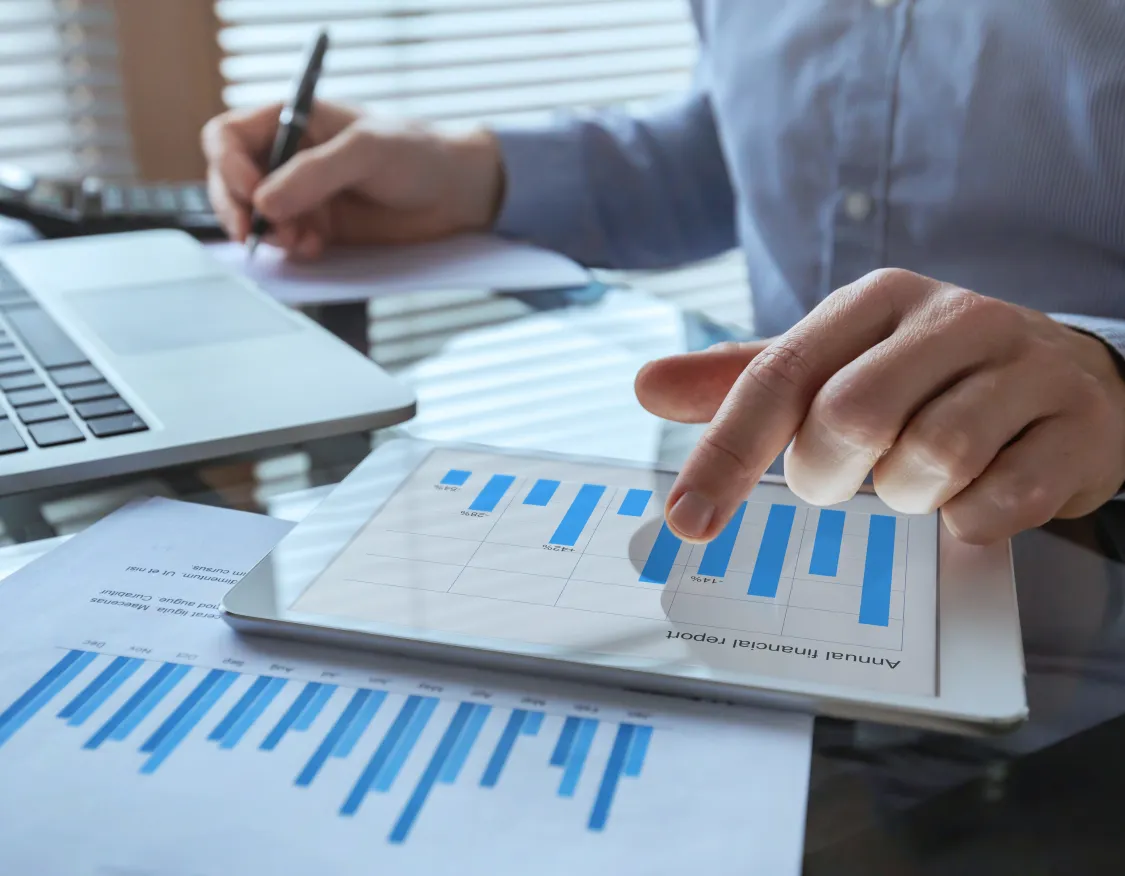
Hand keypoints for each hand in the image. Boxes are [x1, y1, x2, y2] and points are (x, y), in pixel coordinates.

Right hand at [201, 100, 503, 257]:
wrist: (457, 193)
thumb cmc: (419, 153)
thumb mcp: (367, 150)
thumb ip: (315, 173)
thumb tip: (266, 200)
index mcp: (293, 119)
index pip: (228, 136)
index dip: (228, 166)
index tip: (253, 193)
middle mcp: (289, 155)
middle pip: (230, 180)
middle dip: (239, 208)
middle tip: (258, 232)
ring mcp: (302, 193)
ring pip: (255, 215)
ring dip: (269, 232)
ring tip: (302, 239)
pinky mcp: (319, 225)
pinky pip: (285, 240)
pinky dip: (292, 248)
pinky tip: (318, 246)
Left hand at [635, 269, 1124, 544]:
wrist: (1069, 383)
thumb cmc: (929, 378)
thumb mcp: (837, 364)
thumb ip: (747, 380)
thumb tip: (649, 385)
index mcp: (879, 300)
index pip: (781, 374)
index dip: (726, 451)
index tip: (688, 519)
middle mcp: (954, 319)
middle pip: (851, 417)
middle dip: (828, 474)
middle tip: (842, 477)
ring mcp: (1026, 370)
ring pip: (929, 460)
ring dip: (906, 497)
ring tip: (919, 478)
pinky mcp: (1077, 431)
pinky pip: (996, 505)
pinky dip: (966, 521)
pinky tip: (975, 495)